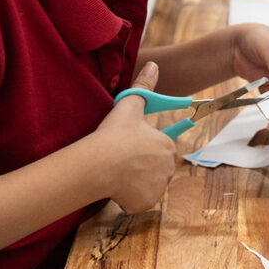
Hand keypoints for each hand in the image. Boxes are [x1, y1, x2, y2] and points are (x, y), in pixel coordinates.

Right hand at [91, 62, 175, 212]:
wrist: (100, 164)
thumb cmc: (115, 134)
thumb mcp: (130, 105)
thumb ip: (144, 85)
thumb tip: (154, 65)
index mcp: (167, 145)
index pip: (160, 147)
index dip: (143, 147)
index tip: (130, 149)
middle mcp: (168, 168)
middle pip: (155, 168)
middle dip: (141, 166)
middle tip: (121, 161)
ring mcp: (158, 187)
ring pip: (147, 184)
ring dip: (136, 182)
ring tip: (118, 173)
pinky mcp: (146, 203)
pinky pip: (138, 200)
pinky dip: (129, 198)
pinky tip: (117, 188)